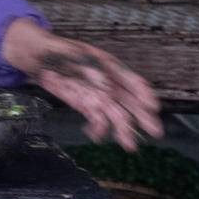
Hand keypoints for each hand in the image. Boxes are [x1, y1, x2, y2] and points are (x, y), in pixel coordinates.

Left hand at [1, 20, 162, 151]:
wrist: (43, 59)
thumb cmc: (65, 52)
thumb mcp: (82, 57)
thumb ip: (96, 72)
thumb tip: (108, 90)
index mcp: (114, 69)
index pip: (135, 83)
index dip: (145, 95)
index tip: (153, 107)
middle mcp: (111, 85)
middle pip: (131, 103)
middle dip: (144, 118)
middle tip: (156, 132)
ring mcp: (99, 97)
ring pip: (117, 116)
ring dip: (124, 131)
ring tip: (130, 147)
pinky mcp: (87, 106)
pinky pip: (97, 121)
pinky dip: (99, 130)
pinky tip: (95, 137)